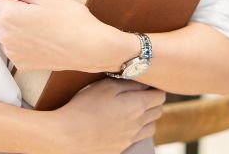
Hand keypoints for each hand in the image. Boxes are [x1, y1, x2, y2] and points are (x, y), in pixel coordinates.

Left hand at [0, 0, 131, 72]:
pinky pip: (16, 48)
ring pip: (9, 32)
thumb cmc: (70, 19)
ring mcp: (12, 53)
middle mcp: (4, 37)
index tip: (38, 4)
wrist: (89, 48)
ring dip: (20, 28)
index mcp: (7, 16)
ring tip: (45, 29)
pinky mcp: (21, 64)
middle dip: (17, 13)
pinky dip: (26, 43)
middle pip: (3, 16)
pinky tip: (44, 41)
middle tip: (44, 15)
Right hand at [40, 78, 164, 153]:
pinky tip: (123, 125)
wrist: (67, 135)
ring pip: (151, 127)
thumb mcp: (106, 85)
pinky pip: (137, 139)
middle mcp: (138, 124)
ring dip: (147, 118)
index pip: (160, 96)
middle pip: (158, 111)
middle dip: (153, 101)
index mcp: (137, 106)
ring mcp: (130, 139)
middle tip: (141, 94)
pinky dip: (136, 131)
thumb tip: (144, 82)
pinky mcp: (120, 148)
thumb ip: (129, 83)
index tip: (147, 84)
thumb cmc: (85, 106)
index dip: (155, 88)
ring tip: (133, 110)